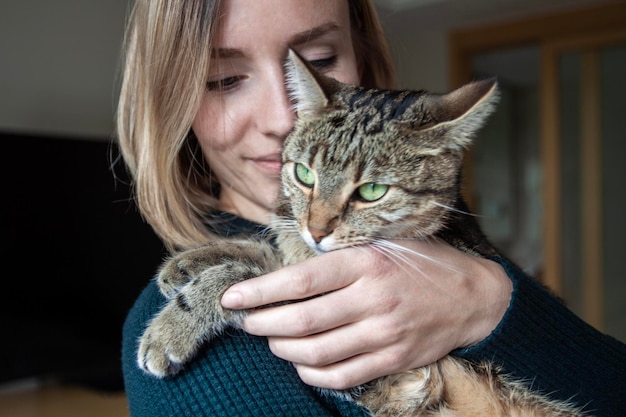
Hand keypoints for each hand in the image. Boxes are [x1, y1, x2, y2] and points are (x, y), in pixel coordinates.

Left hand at [221, 238, 511, 389]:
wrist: (475, 296)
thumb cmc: (423, 262)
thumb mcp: (385, 241)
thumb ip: (343, 252)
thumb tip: (292, 268)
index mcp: (366, 263)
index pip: (300, 280)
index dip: (260, 291)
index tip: (232, 297)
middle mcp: (373, 299)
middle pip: (302, 321)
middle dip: (262, 324)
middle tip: (246, 321)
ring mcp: (385, 333)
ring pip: (317, 352)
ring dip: (282, 349)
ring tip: (271, 339)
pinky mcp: (394, 359)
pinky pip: (342, 376)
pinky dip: (313, 374)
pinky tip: (300, 364)